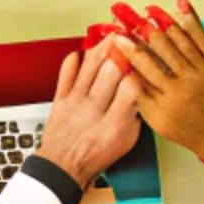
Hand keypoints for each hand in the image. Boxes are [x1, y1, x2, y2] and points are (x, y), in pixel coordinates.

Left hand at [36, 39, 142, 189]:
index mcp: (114, 125)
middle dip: (122, 52)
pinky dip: (74, 59)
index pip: (130, 89)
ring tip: (112, 36)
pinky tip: (83, 53)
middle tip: (129, 39)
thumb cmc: (96, 156)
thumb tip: (142, 88)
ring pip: (89, 66)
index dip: (139, 72)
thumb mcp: (126, 142)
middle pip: (109, 72)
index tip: (143, 62)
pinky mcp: (59, 97)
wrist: (62, 167)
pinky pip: (66, 71)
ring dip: (102, 47)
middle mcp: (93, 111)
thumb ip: (135, 114)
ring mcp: (74, 102)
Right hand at [113, 0, 203, 160]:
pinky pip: (202, 36)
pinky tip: (181, 5)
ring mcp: (202, 69)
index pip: (144, 66)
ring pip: (180, 39)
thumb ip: (140, 95)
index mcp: (169, 96)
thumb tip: (124, 70)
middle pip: (161, 48)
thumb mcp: (156, 120)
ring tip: (149, 10)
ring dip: (163, 20)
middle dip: (142, 29)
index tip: (117, 36)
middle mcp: (186, 81)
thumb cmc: (186, 127)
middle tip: (128, 16)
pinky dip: (192, 19)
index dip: (129, 48)